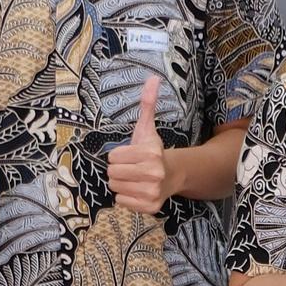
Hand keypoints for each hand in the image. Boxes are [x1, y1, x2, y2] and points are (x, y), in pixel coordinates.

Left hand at [108, 75, 167, 215]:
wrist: (173, 175)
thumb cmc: (153, 151)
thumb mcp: (147, 128)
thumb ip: (147, 104)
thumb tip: (153, 78)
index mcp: (151, 153)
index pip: (113, 157)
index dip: (118, 155)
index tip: (130, 155)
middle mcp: (154, 174)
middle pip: (112, 173)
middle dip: (118, 169)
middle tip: (130, 168)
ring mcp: (152, 192)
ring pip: (115, 187)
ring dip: (120, 183)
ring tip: (133, 178)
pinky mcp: (150, 207)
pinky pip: (121, 201)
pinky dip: (125, 196)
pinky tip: (136, 190)